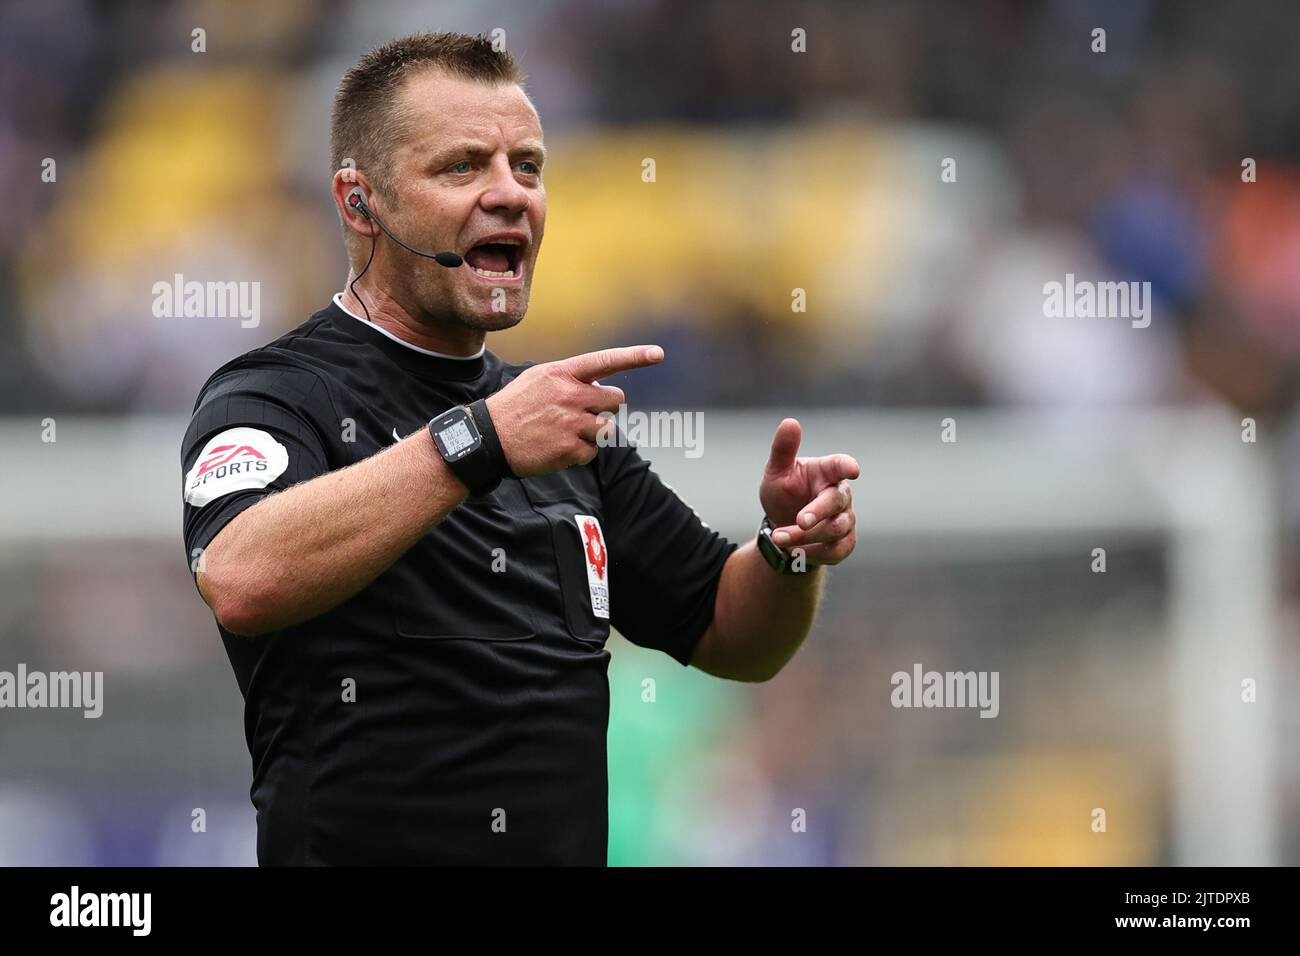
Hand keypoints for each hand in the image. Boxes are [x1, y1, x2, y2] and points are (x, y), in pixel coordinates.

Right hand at [486, 345, 663, 476]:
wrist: (489, 439)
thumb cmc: (515, 407)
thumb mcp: (537, 379)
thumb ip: (569, 378)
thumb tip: (600, 385)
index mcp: (562, 374)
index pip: (605, 361)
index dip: (635, 356)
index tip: (658, 354)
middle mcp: (570, 395)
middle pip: (616, 400)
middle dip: (606, 408)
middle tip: (584, 413)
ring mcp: (571, 423)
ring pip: (608, 428)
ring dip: (595, 432)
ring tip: (567, 432)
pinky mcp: (570, 449)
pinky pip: (593, 451)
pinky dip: (581, 452)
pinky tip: (559, 447)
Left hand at [758, 418, 858, 566]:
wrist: (783, 528)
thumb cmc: (783, 493)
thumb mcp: (777, 472)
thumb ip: (783, 449)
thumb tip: (790, 422)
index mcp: (826, 472)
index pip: (840, 465)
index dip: (847, 467)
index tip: (853, 470)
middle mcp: (840, 495)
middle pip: (838, 502)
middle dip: (819, 512)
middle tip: (800, 521)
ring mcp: (845, 520)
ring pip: (836, 529)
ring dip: (807, 536)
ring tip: (779, 538)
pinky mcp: (844, 543)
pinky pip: (836, 550)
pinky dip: (814, 553)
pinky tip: (794, 553)